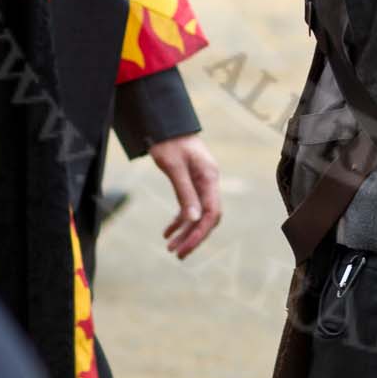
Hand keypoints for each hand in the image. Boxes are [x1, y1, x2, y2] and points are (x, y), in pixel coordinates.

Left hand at [148, 133, 221, 258]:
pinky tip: (167, 231)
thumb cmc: (169, 141)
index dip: (199, 233)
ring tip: (170, 248)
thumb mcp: (174, 167)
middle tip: (176, 254)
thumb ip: (185, 192)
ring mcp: (201, 182)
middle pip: (207, 217)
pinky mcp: (191, 182)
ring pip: (198, 214)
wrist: (165, 123)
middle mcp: (209, 182)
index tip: (184, 248)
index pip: (211, 213)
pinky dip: (180, 220)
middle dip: (193, 237)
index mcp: (209, 178)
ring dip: (186, 232)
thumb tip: (193, 220)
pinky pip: (189, 206)